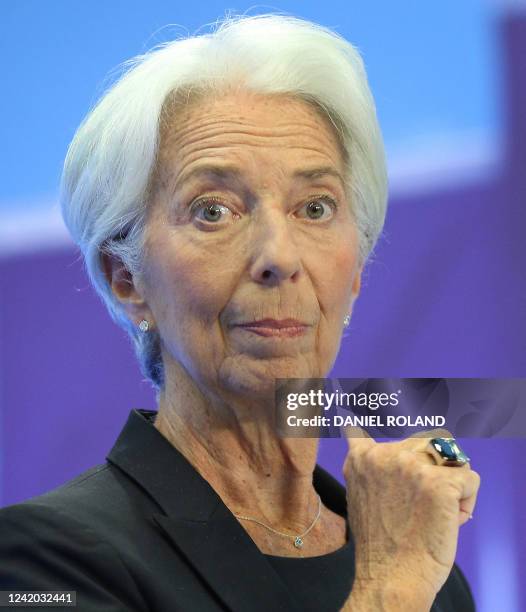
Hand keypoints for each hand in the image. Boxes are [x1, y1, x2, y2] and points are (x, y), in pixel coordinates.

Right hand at [342, 427, 479, 609]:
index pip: (377, 426)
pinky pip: (470, 479)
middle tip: (422, 506)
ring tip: (436, 512)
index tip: (357, 416)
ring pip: (453, 458)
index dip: (386, 431)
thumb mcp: (359, 494)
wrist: (390, 578)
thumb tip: (358, 433)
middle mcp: (385, 455)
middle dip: (434, 471)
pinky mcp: (439, 483)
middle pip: (429, 442)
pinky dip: (466, 502)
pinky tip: (450, 520)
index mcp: (362, 457)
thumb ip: (367, 466)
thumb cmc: (380, 544)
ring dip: (451, 483)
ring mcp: (412, 466)